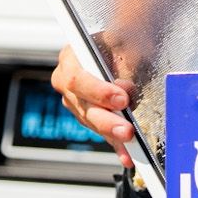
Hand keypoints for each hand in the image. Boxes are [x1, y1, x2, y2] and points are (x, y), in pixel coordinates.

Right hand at [51, 43, 137, 168]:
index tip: (121, 99)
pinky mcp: (91, 117)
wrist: (126, 45)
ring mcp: (77, 102)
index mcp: (70, 58)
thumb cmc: (122, 40)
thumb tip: (124, 89)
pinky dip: (117, 146)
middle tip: (126, 128)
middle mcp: (67, 82)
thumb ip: (124, 63)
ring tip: (130, 142)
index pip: (76, 79)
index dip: (98, 92)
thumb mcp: (124, 41)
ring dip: (112, 135)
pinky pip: (103, 133)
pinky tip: (127, 157)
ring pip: (92, 122)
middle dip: (107, 120)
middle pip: (83, 106)